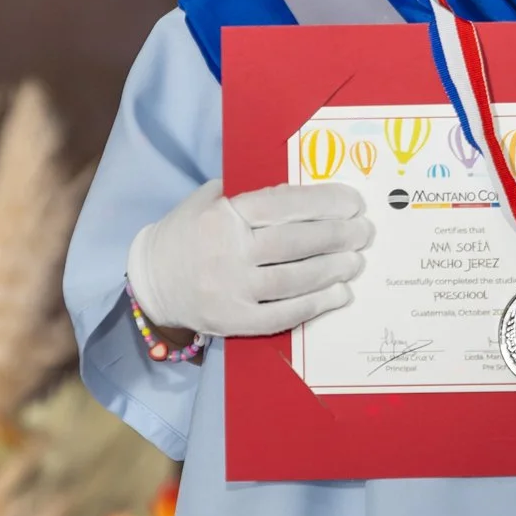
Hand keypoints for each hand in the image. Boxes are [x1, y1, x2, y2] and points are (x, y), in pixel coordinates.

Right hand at [125, 179, 371, 338]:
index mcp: (223, 215)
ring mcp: (230, 290)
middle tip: (364, 233)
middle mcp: (227, 252)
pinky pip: (282, 315)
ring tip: (356, 262)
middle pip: (295, 243)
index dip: (323, 203)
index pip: (283, 204)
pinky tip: (339, 295)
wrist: (151, 281)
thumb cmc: (188, 233)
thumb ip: (250, 194)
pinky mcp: (233, 321)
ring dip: (332, 270)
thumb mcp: (208, 200)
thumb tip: (305, 194)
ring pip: (294, 280)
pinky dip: (314, 305)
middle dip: (337, 236)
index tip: (353, 203)